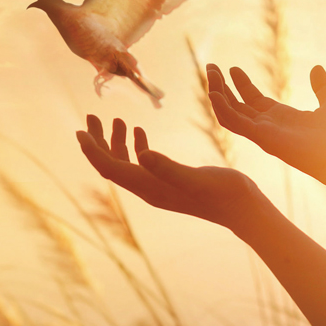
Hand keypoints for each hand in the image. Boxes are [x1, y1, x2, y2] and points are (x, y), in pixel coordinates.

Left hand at [76, 115, 264, 231]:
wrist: (245, 210)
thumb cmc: (224, 193)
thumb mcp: (195, 177)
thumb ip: (167, 167)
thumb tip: (141, 155)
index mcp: (149, 187)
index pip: (110, 169)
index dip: (92, 150)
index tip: (80, 129)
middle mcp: (149, 189)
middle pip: (112, 165)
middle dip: (98, 141)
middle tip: (91, 116)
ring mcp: (159, 186)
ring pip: (126, 163)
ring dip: (116, 142)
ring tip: (115, 119)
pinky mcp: (170, 182)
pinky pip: (144, 164)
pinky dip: (136, 146)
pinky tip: (138, 131)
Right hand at [207, 64, 325, 185]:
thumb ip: (322, 86)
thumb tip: (316, 68)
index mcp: (280, 118)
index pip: (253, 100)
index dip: (241, 84)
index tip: (232, 68)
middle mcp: (267, 126)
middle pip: (236, 105)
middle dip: (222, 86)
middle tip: (211, 67)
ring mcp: (262, 133)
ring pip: (229, 113)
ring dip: (217, 93)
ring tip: (210, 73)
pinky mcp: (261, 137)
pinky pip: (234, 123)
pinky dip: (222, 108)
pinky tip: (214, 94)